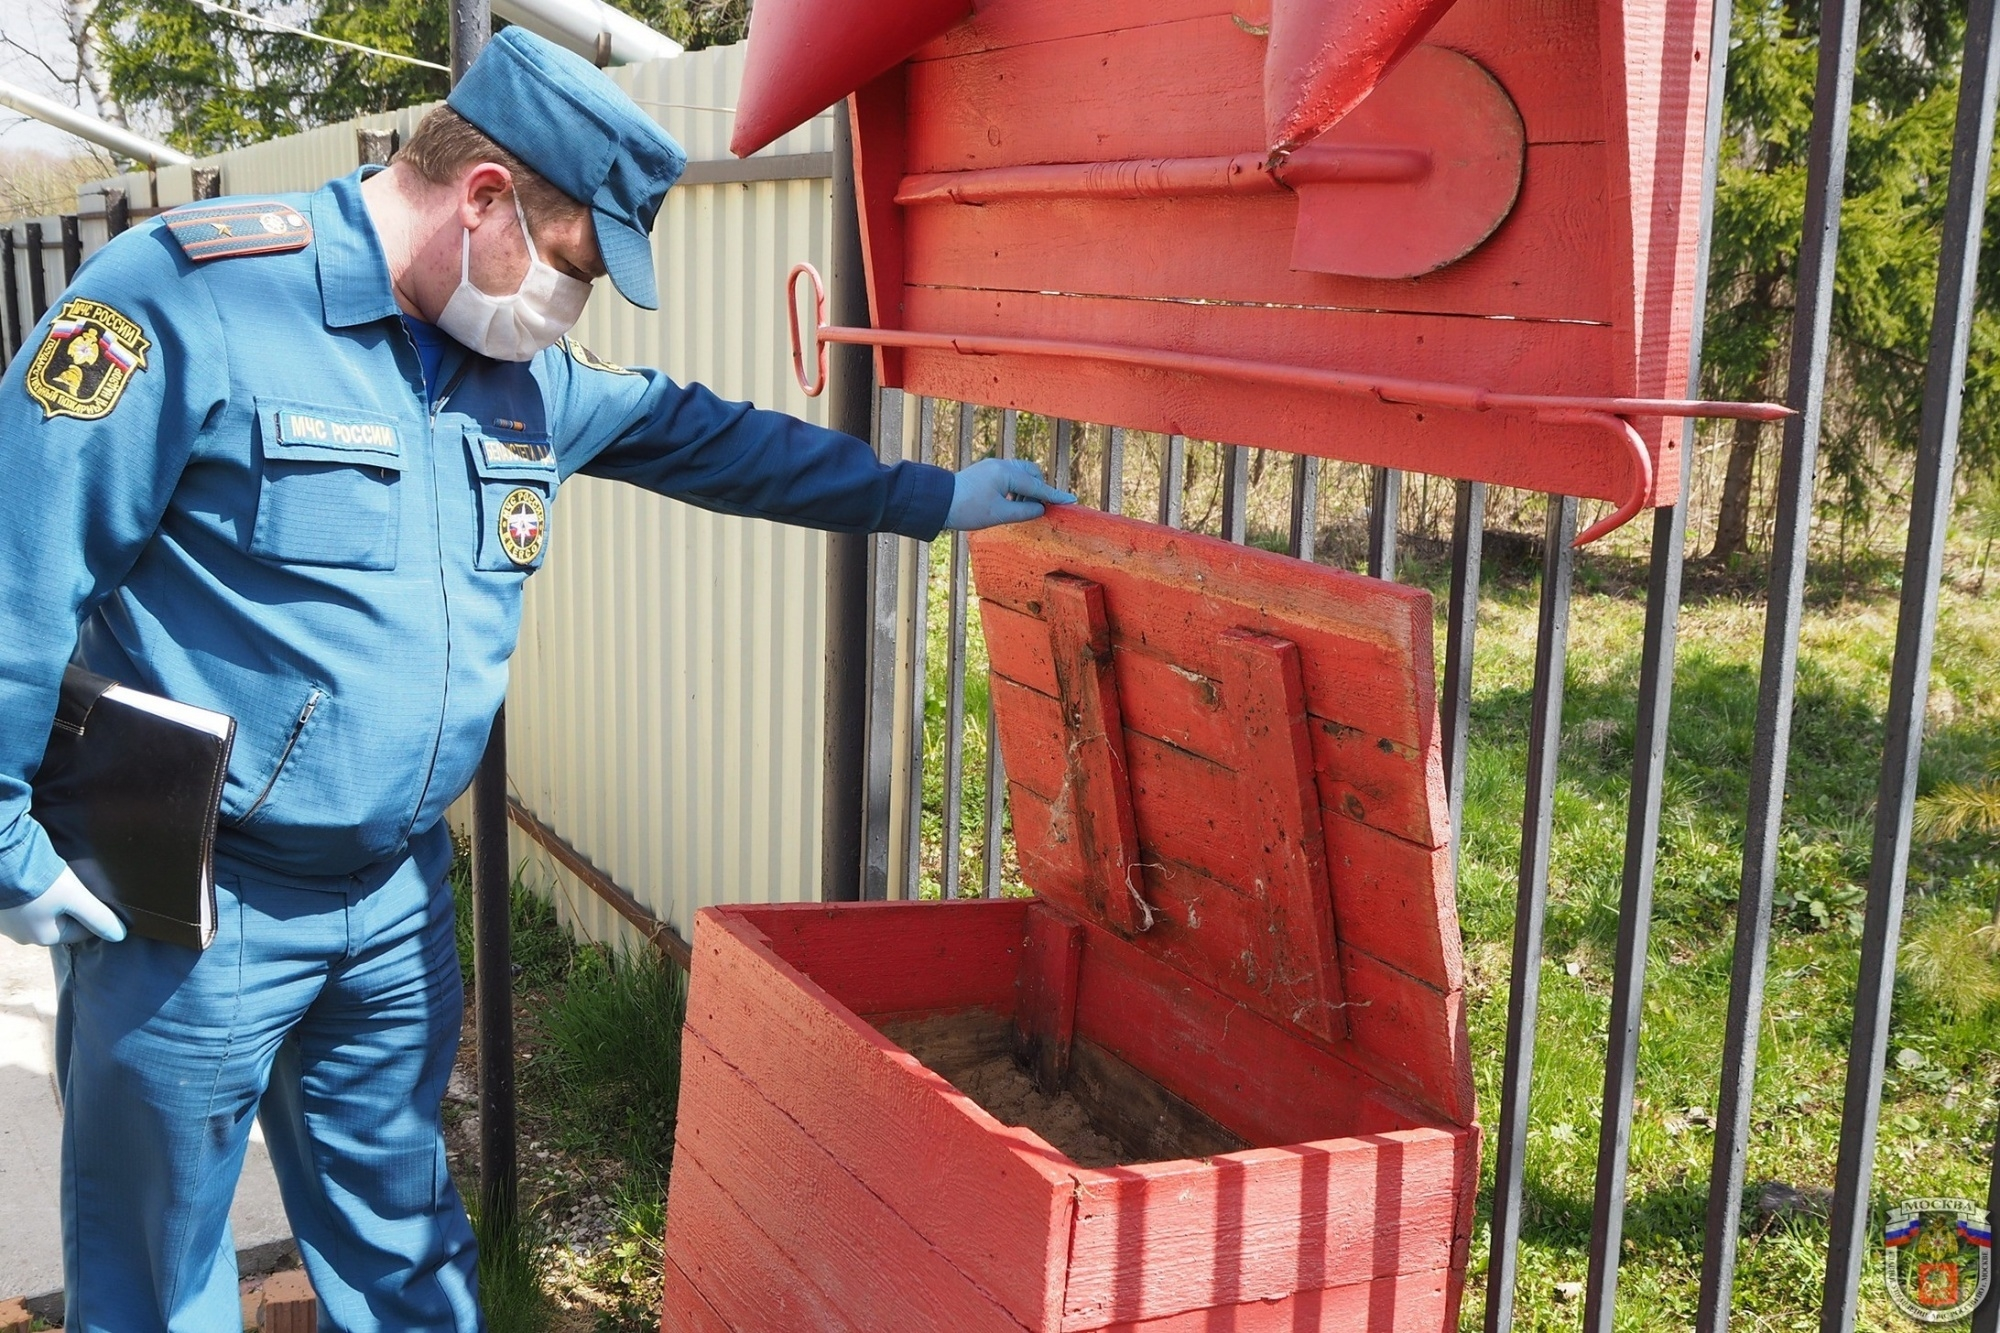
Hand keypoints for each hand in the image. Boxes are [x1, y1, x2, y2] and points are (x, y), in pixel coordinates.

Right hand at [0, 865, 126, 946]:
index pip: (81, 932)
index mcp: (43, 938)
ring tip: (52, 882)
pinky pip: (24, 906)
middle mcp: (23, 936)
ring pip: (41, 914)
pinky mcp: (0, 910)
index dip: (90, 913)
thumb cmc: (40, 881)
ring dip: (50, 900)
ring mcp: (8, 924)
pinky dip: (32, 896)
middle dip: (70, 906)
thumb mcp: (77, 897)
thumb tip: (119, 936)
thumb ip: (98, 917)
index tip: (90, 895)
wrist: (2, 860)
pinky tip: (34, 881)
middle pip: (60, 923)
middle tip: (72, 886)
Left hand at [945, 459, 1076, 530]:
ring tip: (1020, 508)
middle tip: (1038, 508)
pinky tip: (1009, 502)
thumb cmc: (967, 509)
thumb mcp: (1000, 514)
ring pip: (1020, 473)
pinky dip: (1015, 487)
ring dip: (1026, 489)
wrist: (938, 502)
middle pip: (1031, 473)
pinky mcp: (985, 472)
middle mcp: (1001, 465)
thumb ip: (1024, 511)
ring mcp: (992, 466)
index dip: (1054, 495)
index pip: (1037, 486)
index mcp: (1006, 473)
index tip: (1071, 500)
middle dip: (1038, 489)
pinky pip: (1008, 476)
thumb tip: (1041, 509)